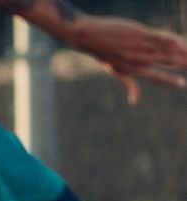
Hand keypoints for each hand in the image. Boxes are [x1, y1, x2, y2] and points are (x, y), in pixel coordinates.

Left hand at [67, 15, 186, 104]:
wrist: (88, 37)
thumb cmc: (103, 53)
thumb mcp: (116, 71)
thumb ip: (130, 85)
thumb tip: (135, 102)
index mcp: (134, 70)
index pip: (157, 78)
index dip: (170, 82)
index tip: (183, 85)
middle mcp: (139, 60)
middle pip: (167, 63)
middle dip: (183, 64)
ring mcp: (139, 46)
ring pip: (166, 50)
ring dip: (182, 52)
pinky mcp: (139, 33)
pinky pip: (160, 37)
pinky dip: (172, 39)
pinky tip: (181, 42)